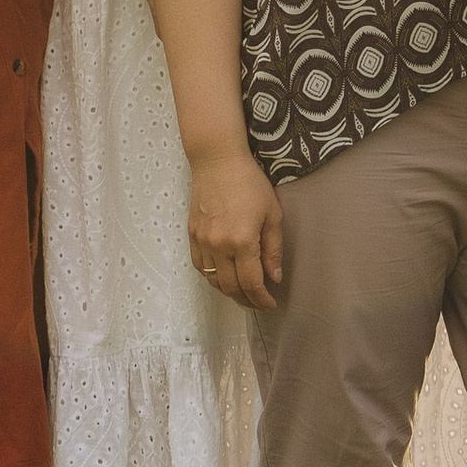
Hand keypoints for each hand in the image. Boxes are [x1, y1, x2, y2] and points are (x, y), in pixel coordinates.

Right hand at [188, 146, 284, 312]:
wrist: (218, 162)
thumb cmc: (250, 183)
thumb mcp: (272, 214)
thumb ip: (273, 249)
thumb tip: (275, 277)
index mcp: (241, 241)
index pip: (252, 283)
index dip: (262, 299)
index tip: (271, 304)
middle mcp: (218, 246)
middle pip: (231, 288)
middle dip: (247, 300)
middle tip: (259, 302)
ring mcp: (202, 242)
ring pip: (213, 281)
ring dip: (229, 291)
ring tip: (244, 292)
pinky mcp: (191, 236)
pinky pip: (200, 267)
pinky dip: (212, 278)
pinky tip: (224, 276)